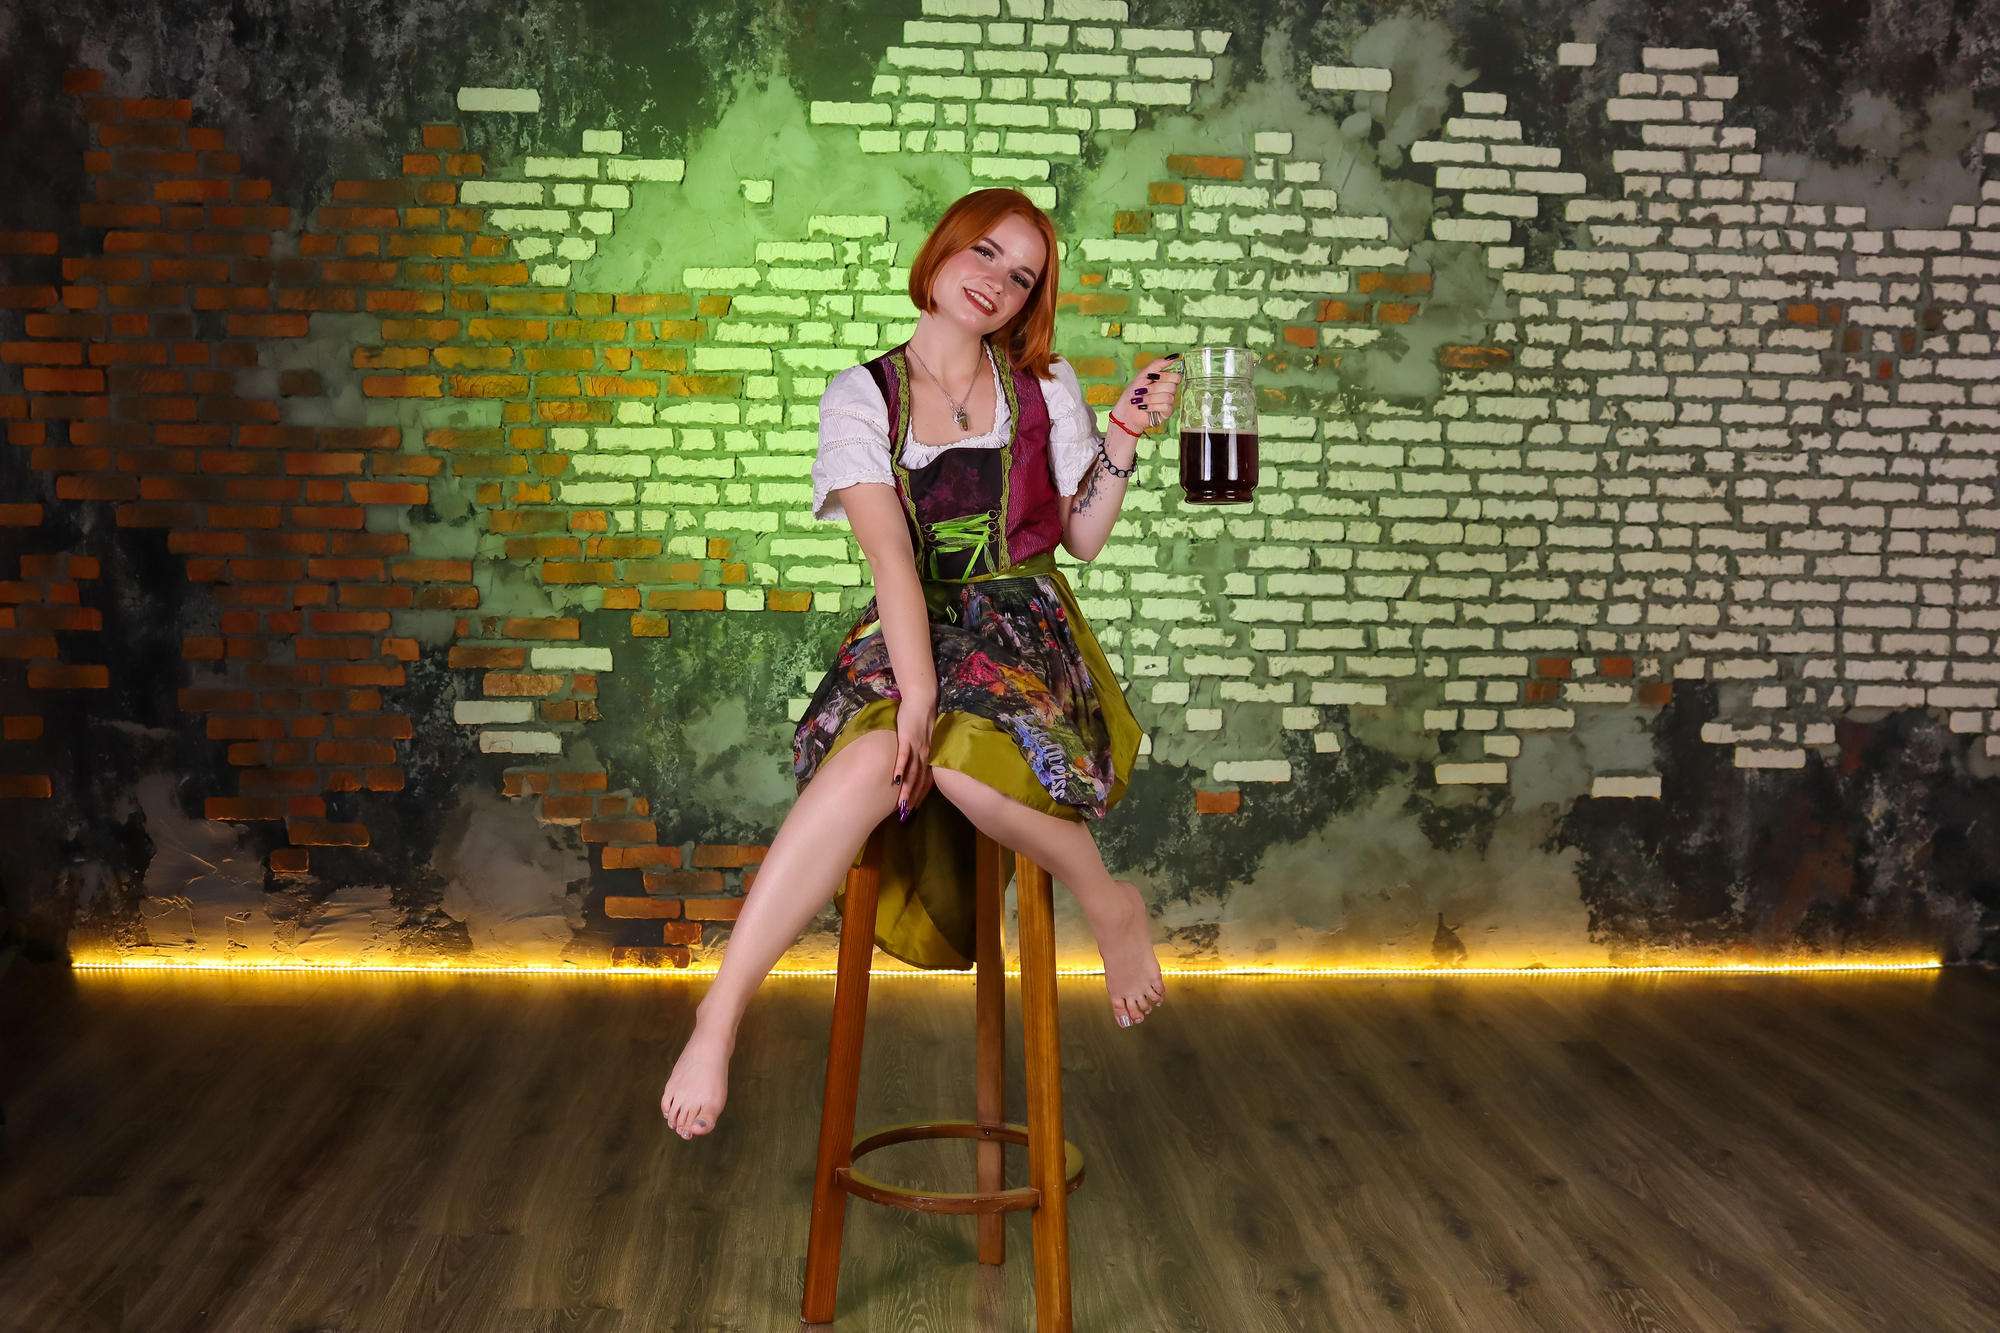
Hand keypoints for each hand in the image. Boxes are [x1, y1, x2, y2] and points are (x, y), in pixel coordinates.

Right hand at [892, 687, 936, 820]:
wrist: (922, 700)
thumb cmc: (919, 719)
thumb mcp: (919, 739)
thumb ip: (916, 751)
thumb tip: (910, 764)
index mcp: (927, 756)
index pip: (925, 780)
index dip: (920, 795)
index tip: (913, 808)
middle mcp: (924, 754)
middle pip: (919, 780)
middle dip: (912, 798)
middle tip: (905, 814)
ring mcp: (916, 747)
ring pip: (912, 772)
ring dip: (906, 789)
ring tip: (900, 804)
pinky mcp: (907, 738)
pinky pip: (903, 757)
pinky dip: (899, 769)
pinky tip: (895, 780)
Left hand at [1116, 354, 1181, 435]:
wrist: (1125, 411)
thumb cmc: (1133, 394)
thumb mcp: (1142, 375)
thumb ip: (1157, 365)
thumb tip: (1172, 358)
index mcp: (1165, 381)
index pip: (1176, 376)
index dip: (1165, 376)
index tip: (1152, 378)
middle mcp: (1169, 391)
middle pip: (1172, 386)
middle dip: (1154, 388)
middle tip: (1143, 390)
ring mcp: (1169, 402)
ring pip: (1168, 396)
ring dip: (1150, 398)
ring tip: (1140, 400)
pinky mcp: (1166, 413)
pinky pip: (1166, 406)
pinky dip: (1152, 406)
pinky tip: (1144, 407)